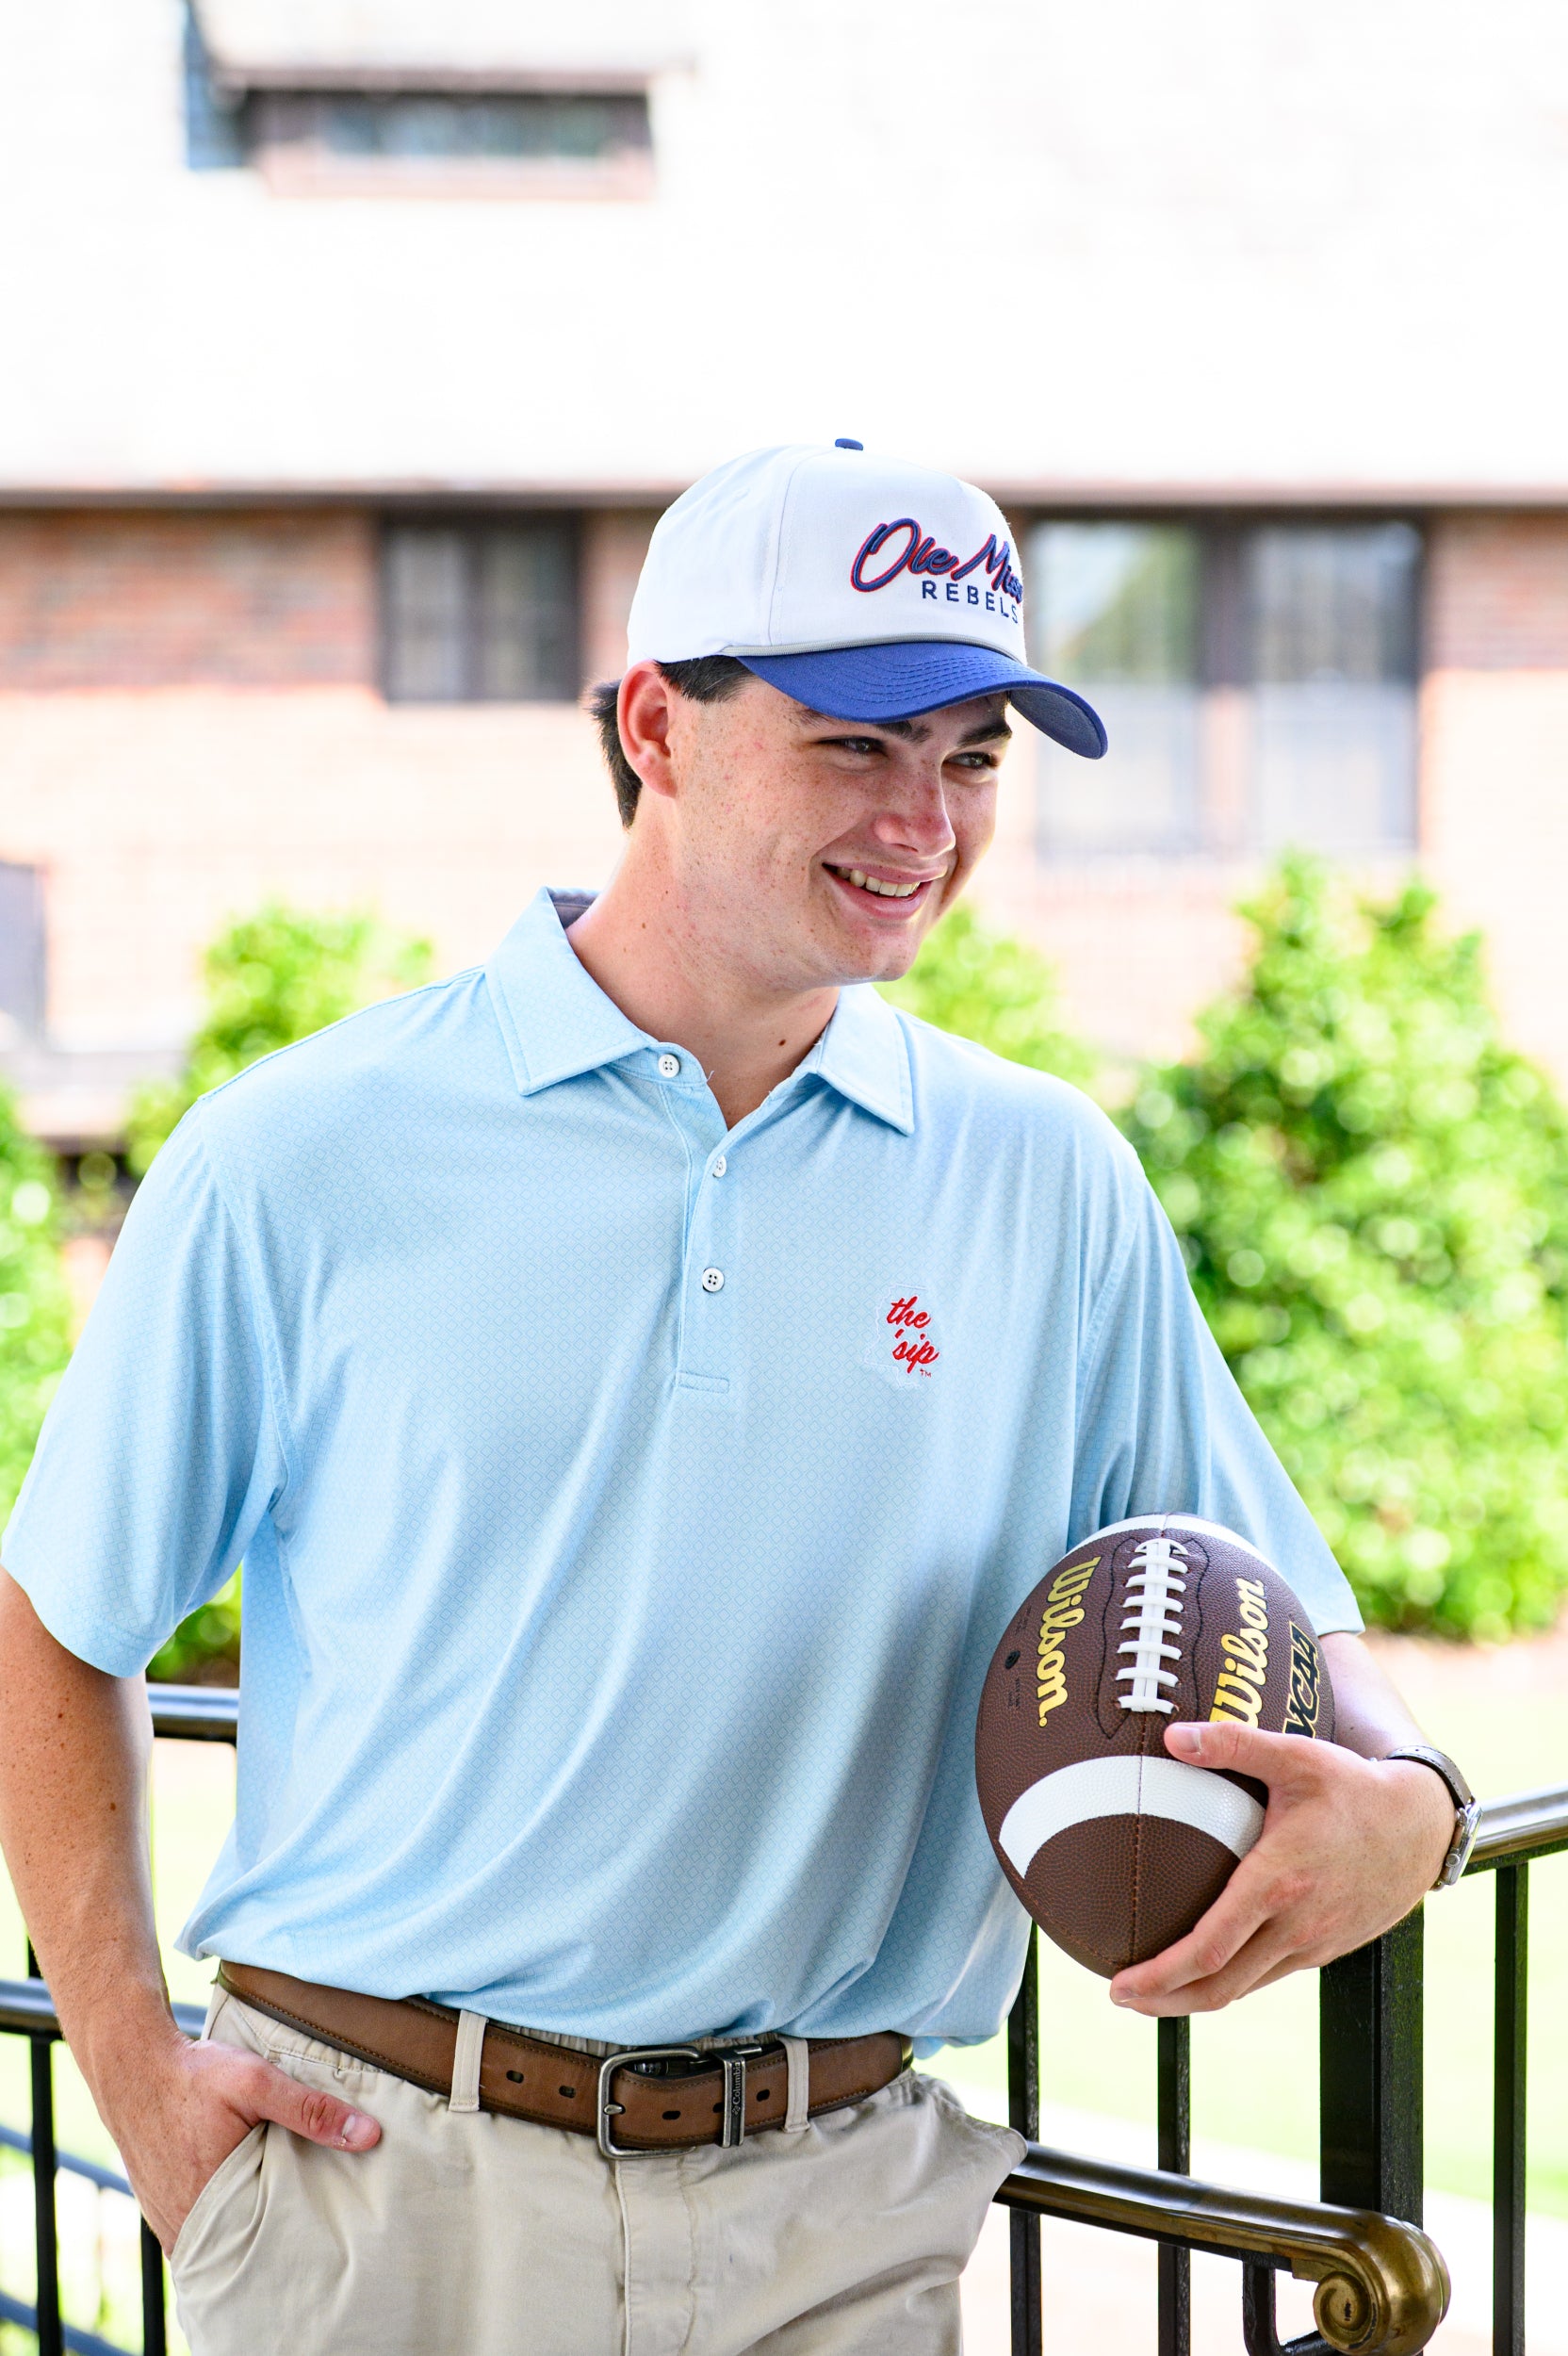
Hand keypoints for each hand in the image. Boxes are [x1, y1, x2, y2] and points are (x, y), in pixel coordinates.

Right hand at [104, 2023, 379, 2253]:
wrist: (132, 2067)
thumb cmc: (193, 2076)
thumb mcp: (257, 2082)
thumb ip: (310, 2110)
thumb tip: (368, 2135)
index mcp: (212, 2204)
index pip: (264, 2245)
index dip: (295, 2242)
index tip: (325, 2233)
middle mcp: (187, 2222)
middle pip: (242, 2246)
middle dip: (273, 2238)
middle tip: (310, 2226)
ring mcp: (168, 2219)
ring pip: (219, 2239)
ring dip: (245, 2230)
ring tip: (280, 2214)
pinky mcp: (160, 2209)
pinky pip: (198, 2228)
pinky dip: (221, 2219)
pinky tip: (242, 2202)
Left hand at [1108, 1720, 1454, 2016]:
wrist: (1422, 1827)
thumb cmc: (1354, 1787)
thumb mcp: (1296, 1754)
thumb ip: (1233, 1743)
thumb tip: (1172, 1736)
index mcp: (1279, 1882)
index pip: (1210, 1948)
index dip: (1161, 1973)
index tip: (1120, 1983)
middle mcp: (1296, 1924)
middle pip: (1220, 1986)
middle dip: (1165, 2000)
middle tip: (1120, 1996)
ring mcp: (1314, 1943)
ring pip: (1244, 1988)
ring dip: (1194, 1997)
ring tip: (1150, 1991)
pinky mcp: (1327, 1948)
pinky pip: (1269, 1975)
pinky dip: (1231, 1982)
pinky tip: (1208, 1967)